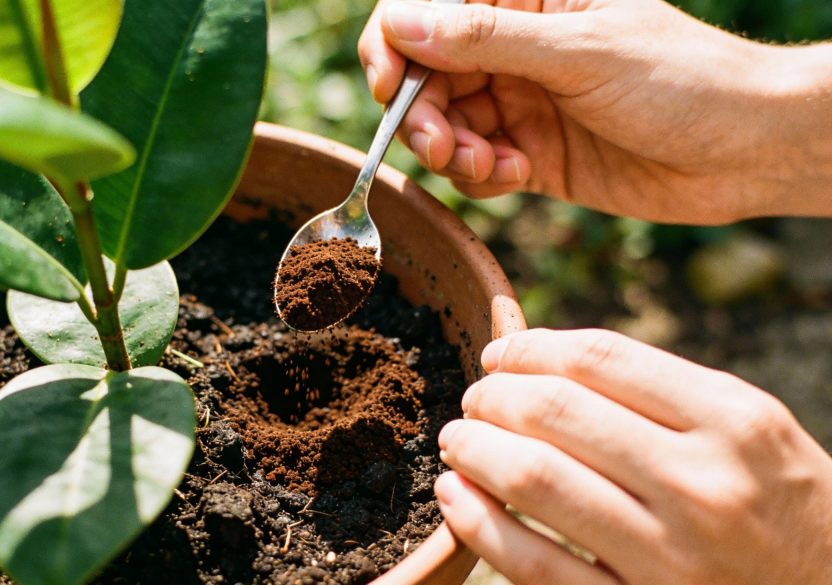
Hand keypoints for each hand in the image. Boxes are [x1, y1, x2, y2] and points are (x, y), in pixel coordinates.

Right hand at [358, 0, 831, 222]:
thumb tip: (402, 23)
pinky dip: (482, 177)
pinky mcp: (532, 154)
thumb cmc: (680, 80)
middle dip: (423, 115)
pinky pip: (477, 167)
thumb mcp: (580, 53)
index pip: (429, 11)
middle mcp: (514, 50)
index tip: (392, 87)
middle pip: (426, 77)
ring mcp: (521, 102)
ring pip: (446, 127)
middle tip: (442, 147)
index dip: (396, 46)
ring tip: (493, 166)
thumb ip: (487, 40)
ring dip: (454, 152)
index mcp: (526, 3)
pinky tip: (518, 176)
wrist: (744, 150)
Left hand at [434, 328, 831, 583]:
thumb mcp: (747, 426)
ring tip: (459, 440)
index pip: (599, 360)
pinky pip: (534, 565)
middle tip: (475, 399)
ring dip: (474, 449)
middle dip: (492, 396)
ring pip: (534, 480)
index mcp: (732, 422)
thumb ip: (655, 388)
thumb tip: (538, 354)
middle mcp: (703, 485)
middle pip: (555, 412)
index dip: (529, 349)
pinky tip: (457, 496)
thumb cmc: (779, 501)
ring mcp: (671, 558)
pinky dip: (479, 524)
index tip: (500, 356)